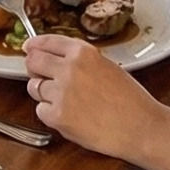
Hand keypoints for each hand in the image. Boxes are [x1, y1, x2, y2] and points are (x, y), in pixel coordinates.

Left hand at [23, 33, 161, 156]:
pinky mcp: (57, 116)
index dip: (34, 46)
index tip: (29, 48)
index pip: (47, 42)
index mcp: (82, 52)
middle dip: (34, 68)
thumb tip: (57, 60)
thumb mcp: (107, 66)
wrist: (140, 127)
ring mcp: (60, 92)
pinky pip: (40, 111)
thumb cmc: (130, 100)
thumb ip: (81, 61)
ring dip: (44, 94)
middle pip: (33, 61)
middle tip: (40, 75)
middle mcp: (68, 68)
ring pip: (33, 87)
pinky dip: (50, 114)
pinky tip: (69, 116)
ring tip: (66, 102)